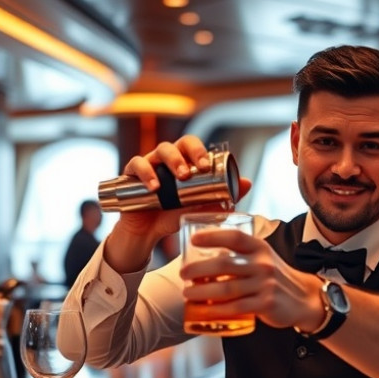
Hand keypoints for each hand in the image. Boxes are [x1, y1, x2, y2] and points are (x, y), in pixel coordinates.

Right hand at [105, 135, 252, 272]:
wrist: (147, 233)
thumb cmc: (173, 215)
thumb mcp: (198, 207)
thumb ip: (221, 195)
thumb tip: (247, 183)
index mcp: (183, 162)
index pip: (191, 146)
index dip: (200, 151)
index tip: (207, 166)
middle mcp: (166, 159)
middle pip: (176, 144)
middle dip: (187, 153)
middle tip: (195, 170)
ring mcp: (149, 164)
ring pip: (159, 151)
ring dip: (171, 161)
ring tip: (179, 177)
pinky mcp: (131, 175)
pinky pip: (137, 165)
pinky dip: (146, 172)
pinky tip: (154, 187)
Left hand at [179, 229, 323, 330]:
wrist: (304, 298)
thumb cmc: (274, 276)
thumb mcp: (262, 257)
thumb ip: (240, 254)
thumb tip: (205, 254)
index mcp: (260, 248)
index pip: (235, 237)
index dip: (213, 236)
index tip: (194, 240)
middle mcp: (263, 264)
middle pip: (224, 265)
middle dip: (198, 270)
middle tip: (184, 274)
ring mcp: (265, 284)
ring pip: (226, 289)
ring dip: (202, 292)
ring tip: (188, 293)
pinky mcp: (266, 304)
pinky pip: (236, 307)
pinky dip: (217, 310)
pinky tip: (205, 310)